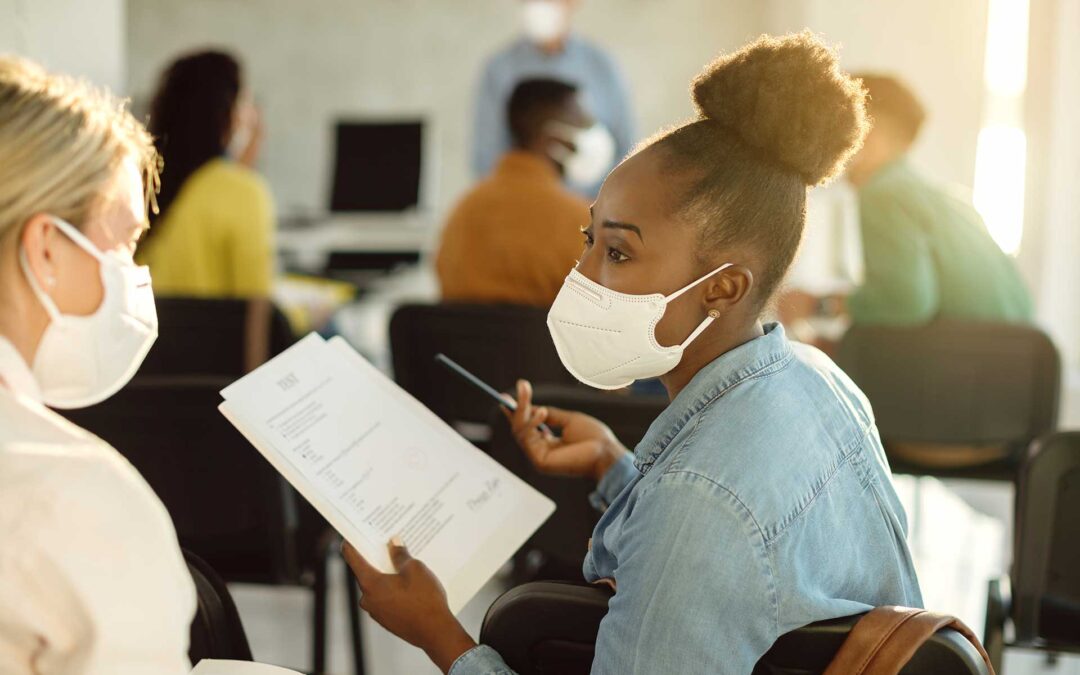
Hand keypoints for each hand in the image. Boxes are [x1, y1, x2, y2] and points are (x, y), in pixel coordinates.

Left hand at [343, 538, 475, 672]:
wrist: (436, 633)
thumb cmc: (425, 600)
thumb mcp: (415, 569)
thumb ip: (400, 555)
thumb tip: (394, 543)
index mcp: (370, 584)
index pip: (353, 558)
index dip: (351, 543)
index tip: (351, 533)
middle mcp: (368, 599)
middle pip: (366, 572)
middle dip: (377, 558)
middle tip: (388, 544)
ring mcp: (377, 612)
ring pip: (378, 586)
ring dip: (388, 575)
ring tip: (405, 564)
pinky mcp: (387, 620)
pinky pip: (386, 598)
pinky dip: (394, 589)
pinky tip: (410, 584)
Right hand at [505, 379, 629, 481]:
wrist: (606, 452)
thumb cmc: (594, 438)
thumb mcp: (569, 420)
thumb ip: (550, 415)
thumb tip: (533, 407)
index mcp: (548, 445)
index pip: (526, 428)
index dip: (517, 412)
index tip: (508, 397)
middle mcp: (541, 452)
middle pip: (520, 428)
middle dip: (519, 406)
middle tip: (521, 385)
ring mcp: (539, 458)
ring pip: (520, 431)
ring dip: (522, 409)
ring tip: (526, 392)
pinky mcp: (540, 461)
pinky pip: (527, 438)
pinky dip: (531, 422)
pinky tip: (541, 412)